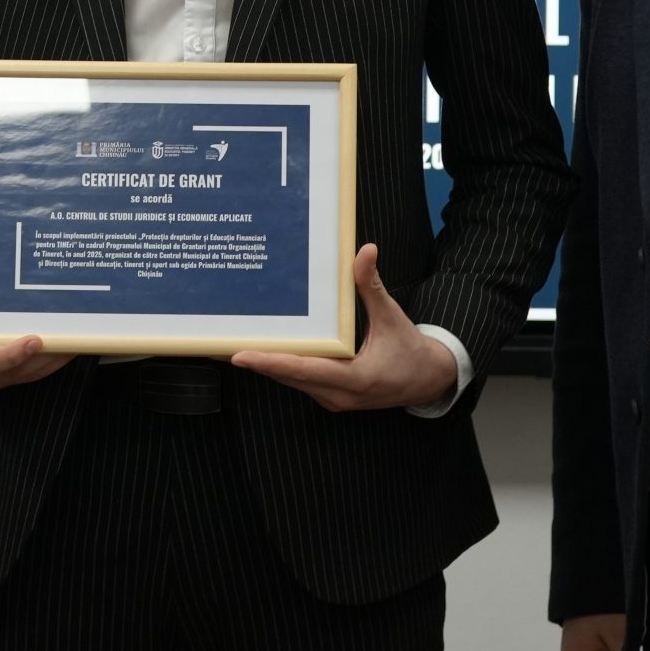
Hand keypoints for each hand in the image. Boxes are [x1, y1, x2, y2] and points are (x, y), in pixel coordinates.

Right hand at [0, 286, 69, 390]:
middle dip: (45, 357)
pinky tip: (67, 346)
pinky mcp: (6, 376)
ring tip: (76, 340)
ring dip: (54, 359)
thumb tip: (1, 277)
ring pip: (28, 374)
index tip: (34, 340)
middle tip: (69, 338)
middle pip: (16, 372)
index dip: (11, 355)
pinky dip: (50, 360)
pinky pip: (31, 372)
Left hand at [230, 246, 459, 411]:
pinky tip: (263, 351)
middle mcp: (339, 395)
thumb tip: (365, 251)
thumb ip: (373, 287)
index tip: (239, 356)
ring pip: (291, 381)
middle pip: (289, 376)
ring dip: (265, 364)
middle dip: (256, 360)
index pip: (304, 370)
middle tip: (219, 344)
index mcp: (355, 379)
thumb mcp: (393, 317)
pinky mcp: (331, 396)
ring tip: (231, 346)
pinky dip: (281, 366)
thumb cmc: (412, 350)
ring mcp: (333, 399)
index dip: (270, 363)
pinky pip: (300, 381)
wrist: (429, 382)